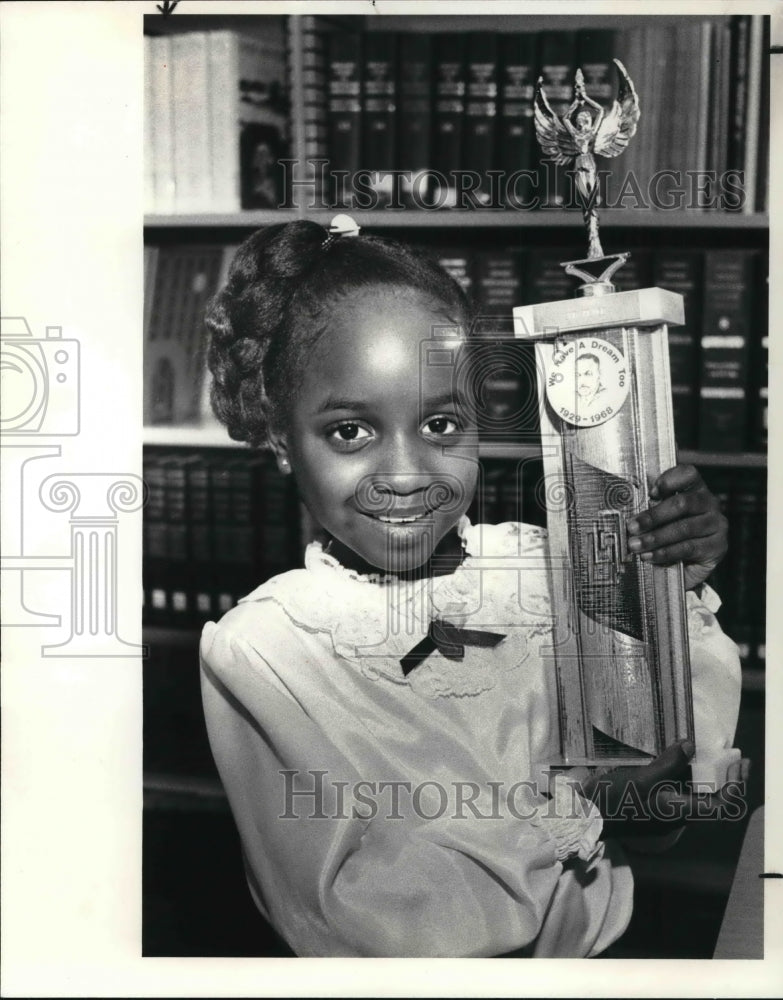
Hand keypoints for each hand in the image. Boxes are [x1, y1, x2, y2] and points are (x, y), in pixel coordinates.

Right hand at [578, 740, 750, 839]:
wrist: (586, 816)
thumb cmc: (615, 801)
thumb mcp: (642, 779)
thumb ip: (668, 763)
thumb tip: (690, 745)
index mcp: (679, 811)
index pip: (721, 805)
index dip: (735, 786)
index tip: (739, 764)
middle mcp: (677, 813)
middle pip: (712, 798)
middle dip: (723, 776)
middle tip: (729, 754)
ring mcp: (665, 810)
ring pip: (694, 792)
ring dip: (702, 772)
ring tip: (704, 750)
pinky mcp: (653, 804)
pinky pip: (676, 788)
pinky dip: (683, 773)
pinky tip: (674, 757)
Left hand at [626, 464, 727, 589]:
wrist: (689, 567)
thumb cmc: (671, 537)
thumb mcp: (661, 520)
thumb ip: (652, 511)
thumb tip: (631, 517)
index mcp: (696, 489)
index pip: (688, 474)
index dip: (670, 480)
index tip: (651, 493)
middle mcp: (709, 503)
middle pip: (682, 503)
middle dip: (653, 516)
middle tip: (632, 527)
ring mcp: (716, 524)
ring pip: (684, 528)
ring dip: (655, 538)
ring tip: (636, 545)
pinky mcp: (718, 546)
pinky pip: (688, 548)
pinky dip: (666, 552)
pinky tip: (650, 556)